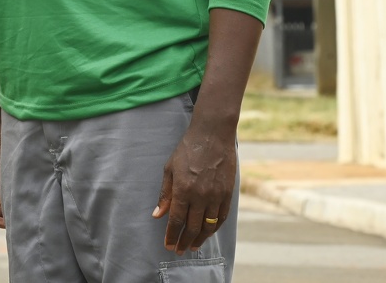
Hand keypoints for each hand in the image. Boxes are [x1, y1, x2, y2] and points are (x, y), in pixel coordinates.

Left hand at [152, 124, 236, 253]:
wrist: (213, 134)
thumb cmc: (188, 149)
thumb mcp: (170, 168)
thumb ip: (165, 194)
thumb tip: (157, 215)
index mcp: (183, 189)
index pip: (176, 220)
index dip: (172, 235)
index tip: (168, 245)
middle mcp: (200, 195)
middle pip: (192, 227)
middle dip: (184, 241)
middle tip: (179, 250)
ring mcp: (216, 195)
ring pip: (208, 226)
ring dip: (200, 239)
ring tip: (192, 246)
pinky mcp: (228, 193)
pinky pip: (222, 217)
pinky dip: (215, 228)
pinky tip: (208, 233)